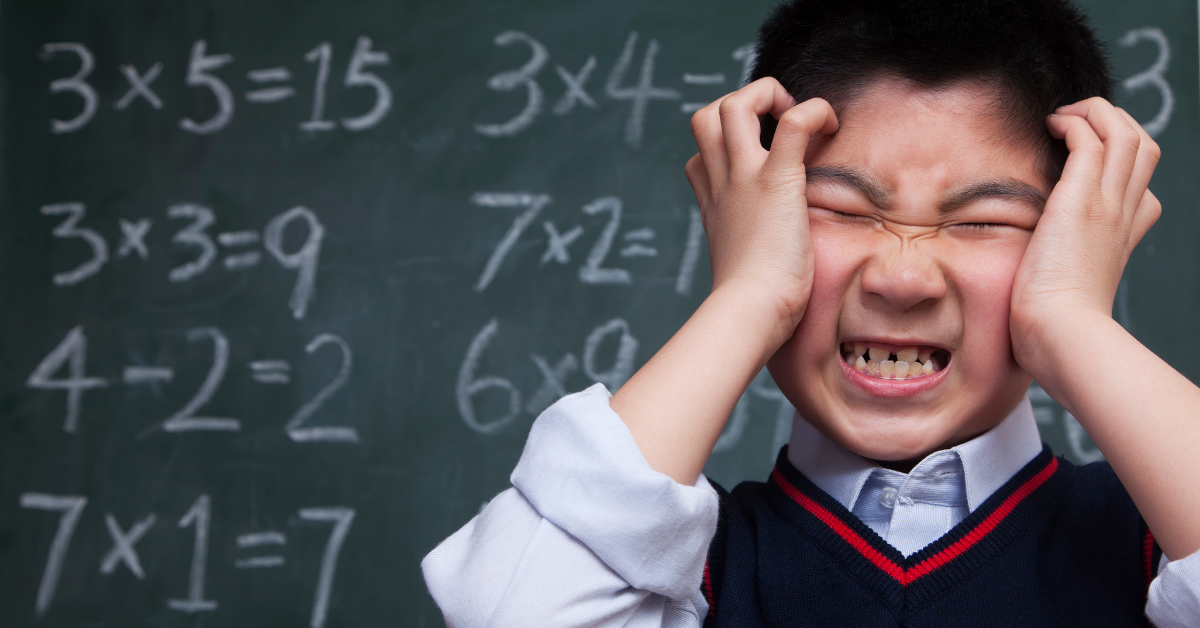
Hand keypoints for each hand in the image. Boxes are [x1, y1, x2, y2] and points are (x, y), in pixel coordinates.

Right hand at [685, 78, 838, 331]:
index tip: (760, 164)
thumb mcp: (740, 271)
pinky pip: (793, 122)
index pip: (700, 157)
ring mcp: (743, 178)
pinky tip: (830, 126)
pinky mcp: (776, 182)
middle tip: (778, 127)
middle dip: (741, 105)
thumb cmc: (751, 308)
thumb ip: (749, 255)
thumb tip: (765, 270)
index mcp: (713, 205)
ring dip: (769, 95)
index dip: (726, 148)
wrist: (749, 314)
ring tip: (800, 119)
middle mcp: (722, 184)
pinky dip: (813, 111)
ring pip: (735, 104)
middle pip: (706, 116)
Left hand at [1009, 98, 1160, 375]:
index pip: (1140, 184)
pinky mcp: (1082, 199)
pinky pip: (1091, 138)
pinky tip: (1050, 127)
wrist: (1062, 335)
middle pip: (1143, 146)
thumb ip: (1059, 269)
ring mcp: (1108, 204)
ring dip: (1095, 112)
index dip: (1117, 161)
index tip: (1081, 158)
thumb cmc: (1054, 325)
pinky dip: (1075, 121)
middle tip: (1072, 124)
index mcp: (1124, 234)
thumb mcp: (1065, 289)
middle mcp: (1124, 213)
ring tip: (1061, 117)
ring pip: (1126, 132)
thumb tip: (1036, 273)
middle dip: (1112, 122)